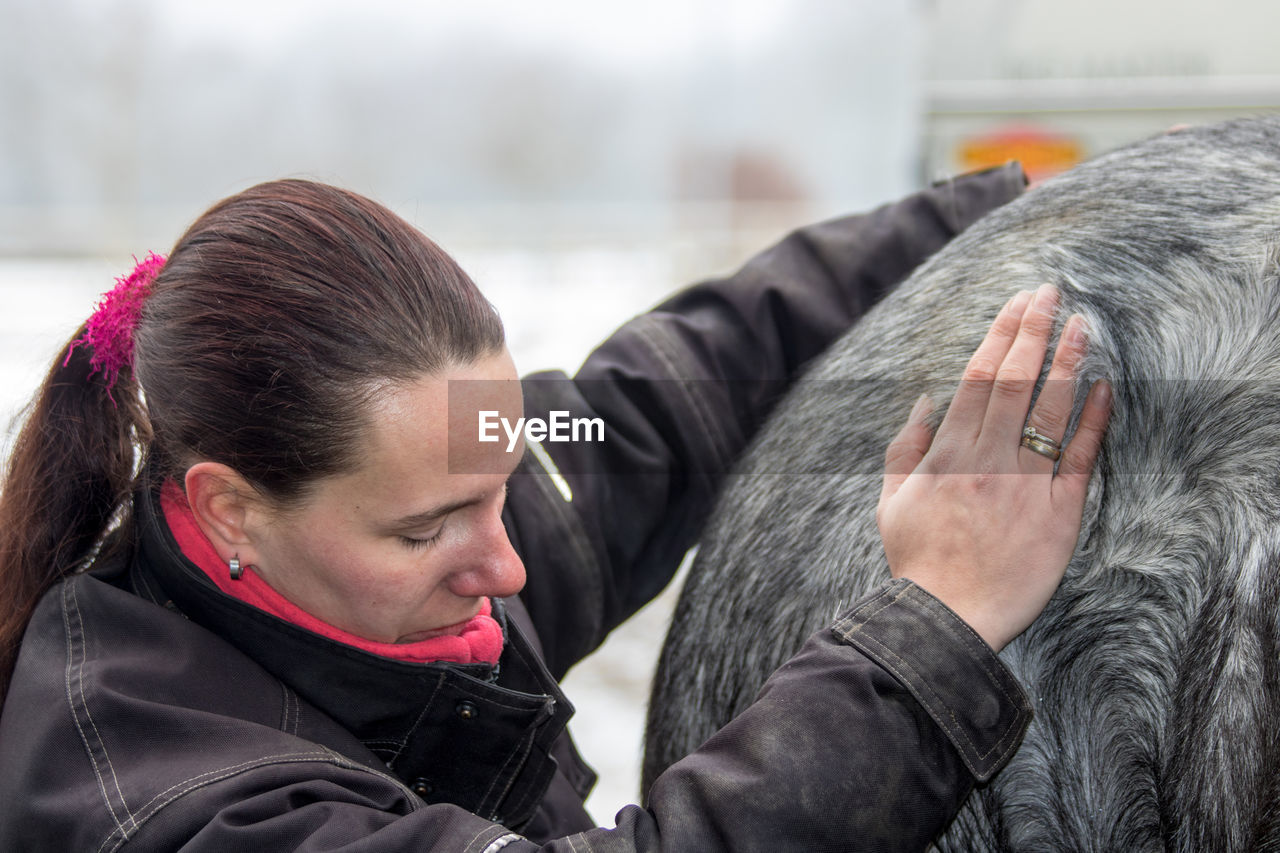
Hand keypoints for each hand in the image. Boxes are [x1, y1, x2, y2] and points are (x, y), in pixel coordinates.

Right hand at [875, 284, 1111, 650]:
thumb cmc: (916, 562)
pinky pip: (1080, 459)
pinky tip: (1104, 388)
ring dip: (1068, 362)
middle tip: (1053, 291)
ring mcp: (1025, 485)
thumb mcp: (891, 501)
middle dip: (1036, 330)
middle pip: (1017, 380)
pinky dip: (1093, 421)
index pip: (980, 375)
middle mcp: (988, 459)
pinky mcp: (1058, 515)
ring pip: (1050, 410)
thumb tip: (925, 401)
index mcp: (948, 452)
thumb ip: (905, 447)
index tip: (1019, 301)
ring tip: (1084, 324)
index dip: (1002, 332)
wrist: (946, 618)